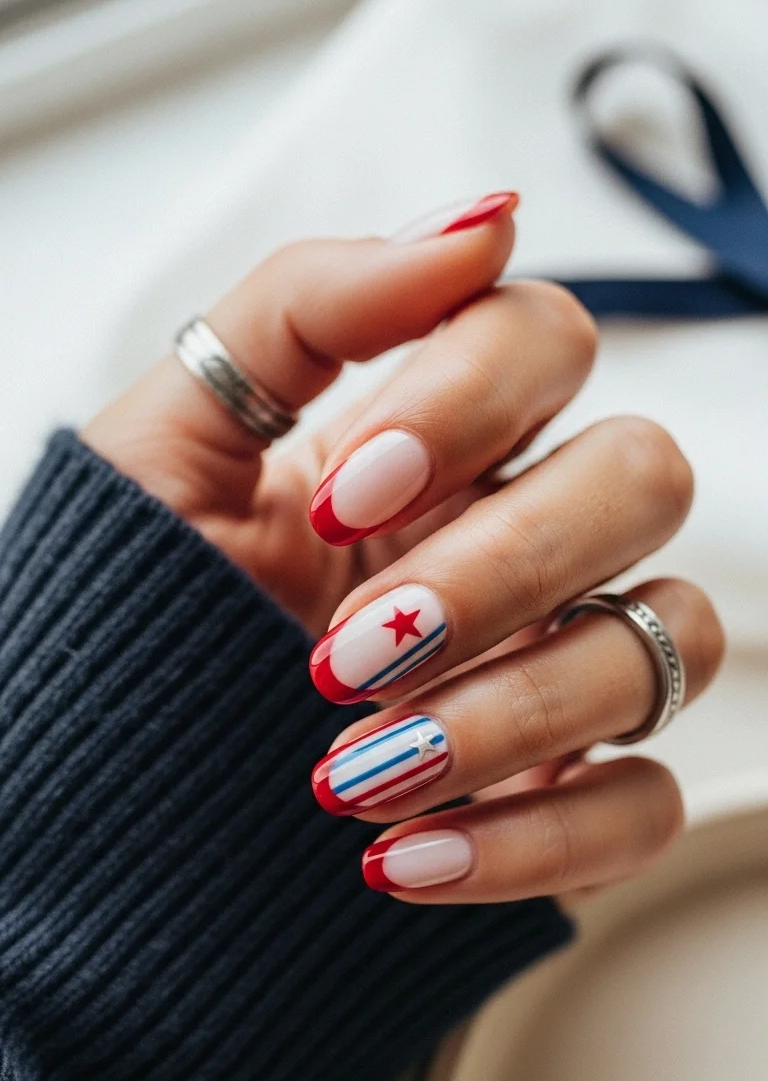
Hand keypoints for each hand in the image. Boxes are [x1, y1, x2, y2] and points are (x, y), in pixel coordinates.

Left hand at [84, 193, 723, 904]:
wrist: (105, 788)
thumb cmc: (133, 611)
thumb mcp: (172, 443)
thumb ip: (308, 308)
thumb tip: (480, 223)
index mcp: (436, 443)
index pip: (545, 341)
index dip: (468, 402)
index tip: (340, 500)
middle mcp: (520, 539)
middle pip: (642, 481)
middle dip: (501, 566)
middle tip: (351, 652)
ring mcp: (555, 667)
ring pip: (665, 643)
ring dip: (513, 713)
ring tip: (353, 776)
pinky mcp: (562, 798)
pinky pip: (640, 807)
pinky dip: (534, 840)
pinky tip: (405, 858)